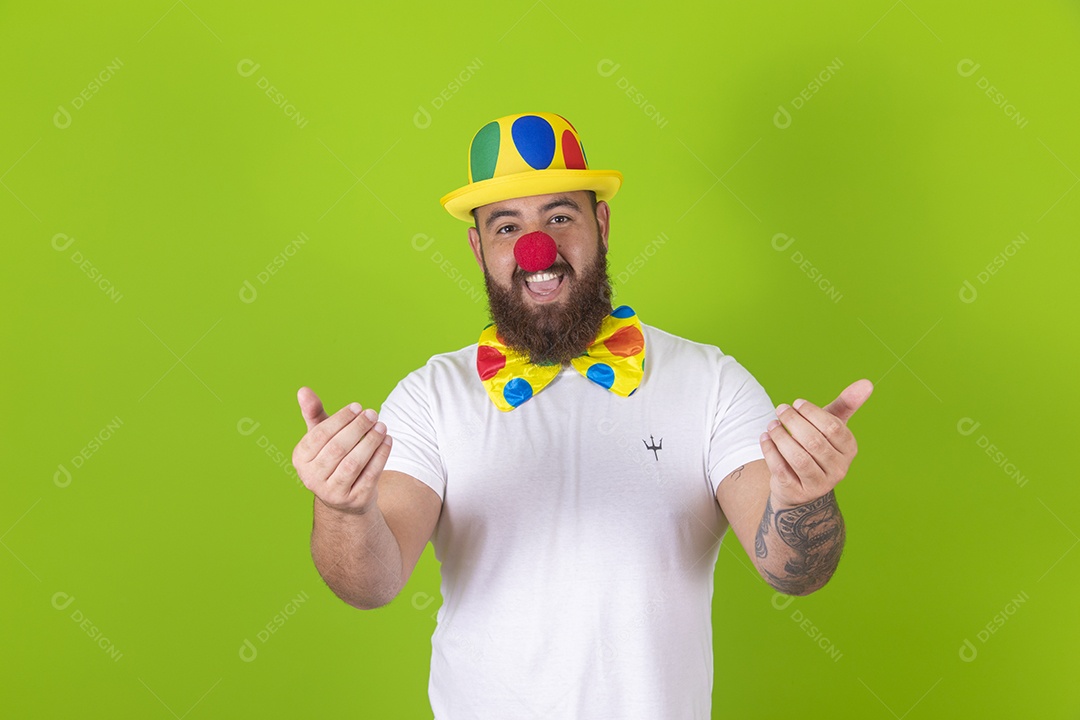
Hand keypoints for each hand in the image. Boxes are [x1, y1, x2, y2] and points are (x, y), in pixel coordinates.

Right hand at [292, 386, 392, 514]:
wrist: (344, 498)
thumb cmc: (332, 457)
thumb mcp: (321, 436)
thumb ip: (313, 413)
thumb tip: (303, 390)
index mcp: (300, 459)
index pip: (320, 435)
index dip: (340, 419)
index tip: (357, 407)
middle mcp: (311, 478)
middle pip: (337, 449)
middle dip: (357, 428)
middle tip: (372, 414)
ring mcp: (332, 493)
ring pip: (354, 463)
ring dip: (370, 441)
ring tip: (382, 426)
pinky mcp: (354, 500)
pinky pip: (370, 475)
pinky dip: (381, 456)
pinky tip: (387, 440)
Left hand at [759, 378, 872, 507]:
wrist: (800, 484)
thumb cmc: (817, 446)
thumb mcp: (830, 425)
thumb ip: (846, 404)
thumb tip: (867, 383)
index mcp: (849, 449)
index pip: (833, 427)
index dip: (812, 412)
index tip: (796, 403)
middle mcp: (838, 469)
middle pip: (814, 442)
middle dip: (793, 421)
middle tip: (780, 409)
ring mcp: (819, 484)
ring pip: (798, 457)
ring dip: (781, 437)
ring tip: (771, 424)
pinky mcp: (797, 492)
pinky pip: (781, 469)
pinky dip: (770, 451)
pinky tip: (765, 438)